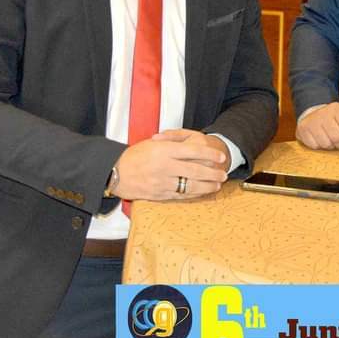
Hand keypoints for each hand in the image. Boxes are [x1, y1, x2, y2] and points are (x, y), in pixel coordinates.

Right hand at [112, 130, 228, 200]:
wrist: (115, 173)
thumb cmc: (136, 155)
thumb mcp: (154, 142)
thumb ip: (174, 142)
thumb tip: (195, 142)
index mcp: (164, 151)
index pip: (192, 151)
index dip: (210, 154)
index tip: (221, 156)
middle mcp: (164, 167)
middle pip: (195, 171)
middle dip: (213, 173)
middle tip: (224, 173)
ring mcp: (162, 182)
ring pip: (190, 186)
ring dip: (207, 186)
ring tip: (217, 184)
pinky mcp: (159, 195)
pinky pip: (181, 195)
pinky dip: (195, 194)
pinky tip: (203, 192)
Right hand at [295, 103, 338, 149]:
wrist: (312, 113)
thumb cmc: (333, 118)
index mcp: (336, 109)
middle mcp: (323, 114)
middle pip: (338, 138)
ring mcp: (312, 122)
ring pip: (326, 144)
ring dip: (331, 146)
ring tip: (331, 141)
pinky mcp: (303, 130)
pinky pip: (315, 146)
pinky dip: (320, 147)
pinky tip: (321, 140)